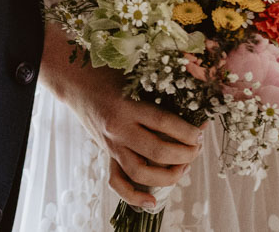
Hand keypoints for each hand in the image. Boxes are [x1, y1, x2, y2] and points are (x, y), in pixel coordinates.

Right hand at [55, 58, 201, 208]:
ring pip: (140, 172)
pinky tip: (153, 201)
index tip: (200, 132)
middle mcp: (118, 129)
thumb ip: (159, 93)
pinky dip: (135, 196)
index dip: (186, 131)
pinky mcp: (107, 155)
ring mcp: (111, 145)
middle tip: (198, 148)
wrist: (77, 84)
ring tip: (185, 166)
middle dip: (185, 154)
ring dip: (168, 175)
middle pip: (157, 151)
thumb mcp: (136, 78)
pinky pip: (118, 183)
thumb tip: (193, 107)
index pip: (163, 123)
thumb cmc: (110, 76)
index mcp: (127, 106)